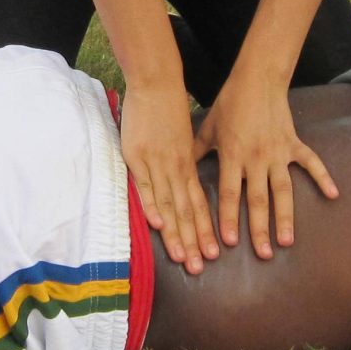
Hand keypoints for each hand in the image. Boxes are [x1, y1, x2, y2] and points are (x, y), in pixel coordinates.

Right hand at [122, 82, 218, 272]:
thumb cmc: (168, 109)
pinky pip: (146, 184)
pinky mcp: (138, 156)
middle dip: (194, 241)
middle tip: (200, 267)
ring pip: (170, 204)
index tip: (212, 253)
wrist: (156, 82)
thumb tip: (185, 183)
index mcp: (187, 164)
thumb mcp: (183, 137)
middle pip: (187, 211)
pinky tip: (157, 224)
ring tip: (183, 257)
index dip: (204, 229)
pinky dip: (152, 204)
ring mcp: (157, 163)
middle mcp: (176, 168)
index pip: (198, 203)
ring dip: (177, 233)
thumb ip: (183, 161)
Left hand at [196, 75, 336, 258]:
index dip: (229, 218)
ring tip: (286, 241)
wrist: (257, 79)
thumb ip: (196, 153)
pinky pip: (311, 163)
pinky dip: (323, 177)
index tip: (228, 242)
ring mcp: (278, 152)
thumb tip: (179, 175)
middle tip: (262, 254)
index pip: (230, 193)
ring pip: (284, 190)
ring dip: (286, 217)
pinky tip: (333, 195)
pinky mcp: (294, 144)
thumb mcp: (207, 128)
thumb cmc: (229, 104)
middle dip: (259, 228)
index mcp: (233, 155)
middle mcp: (257, 158)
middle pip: (258, 199)